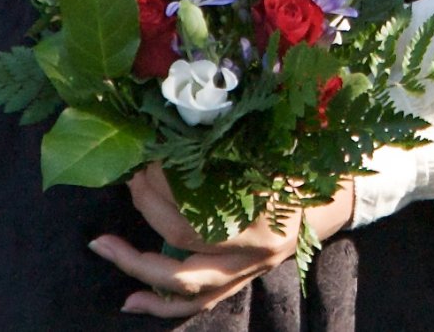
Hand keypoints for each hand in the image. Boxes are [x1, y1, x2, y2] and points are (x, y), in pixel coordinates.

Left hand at [89, 164, 354, 318]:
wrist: (330, 197)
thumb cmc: (298, 162)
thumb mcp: (270, 147)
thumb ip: (229, 145)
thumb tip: (175, 126)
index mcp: (263, 214)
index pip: (200, 214)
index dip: (165, 191)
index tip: (145, 161)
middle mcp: (254, 252)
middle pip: (187, 245)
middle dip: (148, 212)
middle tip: (127, 182)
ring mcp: (246, 273)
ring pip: (187, 286)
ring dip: (139, 267)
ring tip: (103, 246)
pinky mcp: (239, 284)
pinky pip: (198, 304)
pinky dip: (162, 305)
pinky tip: (131, 301)